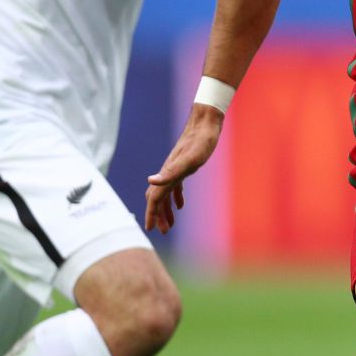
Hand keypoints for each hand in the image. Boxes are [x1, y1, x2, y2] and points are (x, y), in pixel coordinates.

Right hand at [144, 105, 222, 233]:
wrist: (206, 123)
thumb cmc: (200, 142)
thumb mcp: (190, 160)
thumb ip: (170, 173)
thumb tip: (150, 182)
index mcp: (167, 174)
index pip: (155, 198)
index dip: (152, 214)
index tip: (151, 229)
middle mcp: (167, 172)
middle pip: (157, 198)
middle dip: (158, 216)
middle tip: (162, 232)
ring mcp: (174, 169)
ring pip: (165, 194)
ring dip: (166, 210)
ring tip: (170, 225)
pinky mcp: (183, 166)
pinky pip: (175, 186)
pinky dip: (175, 198)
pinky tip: (180, 206)